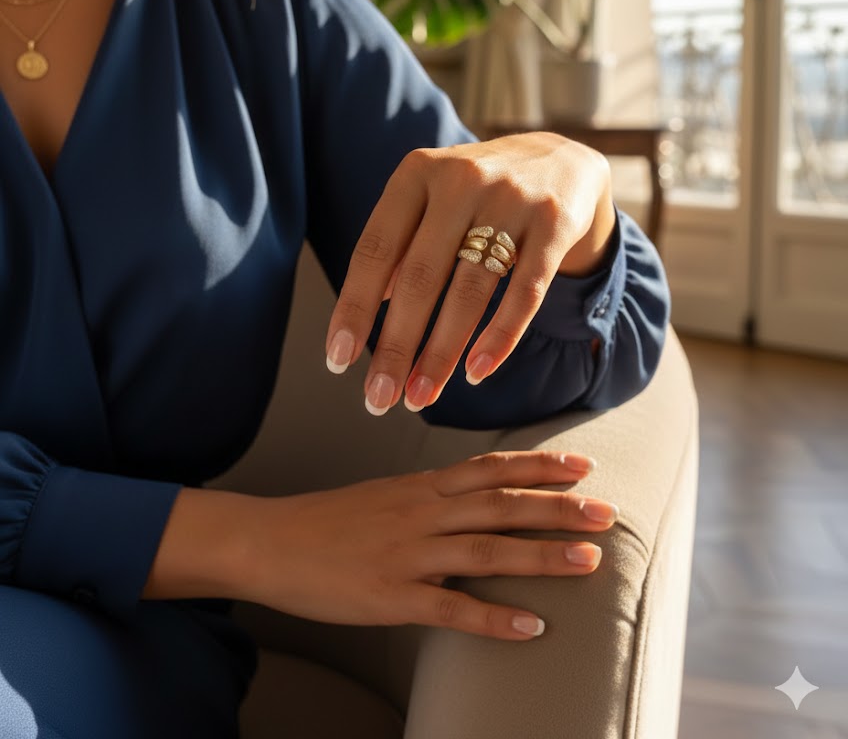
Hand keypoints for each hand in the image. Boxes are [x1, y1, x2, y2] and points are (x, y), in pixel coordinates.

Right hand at [240, 450, 615, 639]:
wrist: (269, 541)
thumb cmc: (327, 520)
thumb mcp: (384, 494)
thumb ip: (430, 495)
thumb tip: (473, 497)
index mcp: (421, 486)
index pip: (491, 469)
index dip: (539, 465)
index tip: (582, 463)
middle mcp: (422, 512)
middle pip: (501, 505)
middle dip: (558, 507)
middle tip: (607, 511)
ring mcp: (408, 555)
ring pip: (487, 552)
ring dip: (542, 556)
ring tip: (589, 560)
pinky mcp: (391, 597)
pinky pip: (452, 610)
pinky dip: (495, 619)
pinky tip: (532, 627)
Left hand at [324, 132, 615, 413]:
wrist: (558, 159)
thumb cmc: (475, 193)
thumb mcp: (429, 200)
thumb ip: (399, 246)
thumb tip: (368, 313)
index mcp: (417, 173)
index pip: (375, 250)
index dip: (355, 308)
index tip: (338, 361)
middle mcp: (461, 180)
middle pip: (420, 277)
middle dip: (396, 345)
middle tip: (378, 399)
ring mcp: (511, 199)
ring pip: (470, 291)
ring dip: (441, 353)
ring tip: (420, 396)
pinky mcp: (554, 222)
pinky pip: (524, 292)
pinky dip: (499, 337)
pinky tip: (475, 372)